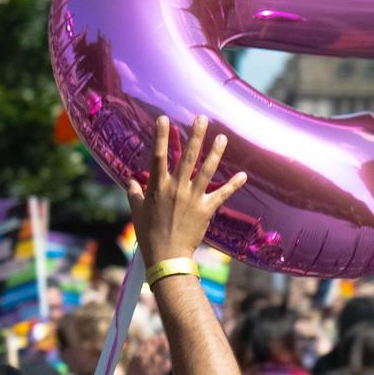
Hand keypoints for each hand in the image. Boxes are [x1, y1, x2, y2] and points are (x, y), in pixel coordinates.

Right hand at [120, 334, 169, 374]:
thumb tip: (150, 362)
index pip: (137, 356)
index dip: (147, 345)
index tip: (157, 337)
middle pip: (143, 358)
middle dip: (154, 347)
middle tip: (164, 337)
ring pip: (149, 366)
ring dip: (159, 354)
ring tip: (168, 345)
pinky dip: (161, 371)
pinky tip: (169, 364)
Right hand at [126, 115, 246, 264]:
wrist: (166, 256)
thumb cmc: (148, 234)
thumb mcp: (137, 212)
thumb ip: (134, 193)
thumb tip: (130, 181)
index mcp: (158, 187)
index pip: (158, 155)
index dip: (161, 136)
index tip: (163, 119)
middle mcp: (176, 188)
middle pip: (188, 157)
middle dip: (196, 136)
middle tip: (202, 118)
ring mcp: (192, 198)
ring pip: (206, 170)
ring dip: (216, 153)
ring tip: (223, 138)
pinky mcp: (206, 209)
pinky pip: (222, 194)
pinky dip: (233, 185)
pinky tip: (243, 175)